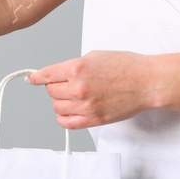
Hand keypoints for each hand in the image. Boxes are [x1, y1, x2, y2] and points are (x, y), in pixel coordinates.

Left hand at [28, 51, 160, 128]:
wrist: (147, 83)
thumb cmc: (126, 66)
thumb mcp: (96, 56)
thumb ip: (74, 65)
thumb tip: (59, 73)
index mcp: (77, 68)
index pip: (46, 75)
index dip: (37, 77)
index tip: (33, 79)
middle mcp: (78, 88)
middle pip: (51, 92)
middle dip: (55, 87)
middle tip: (66, 83)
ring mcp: (85, 106)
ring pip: (57, 108)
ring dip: (61, 102)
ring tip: (73, 96)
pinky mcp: (93, 120)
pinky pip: (67, 123)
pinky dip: (64, 117)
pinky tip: (70, 111)